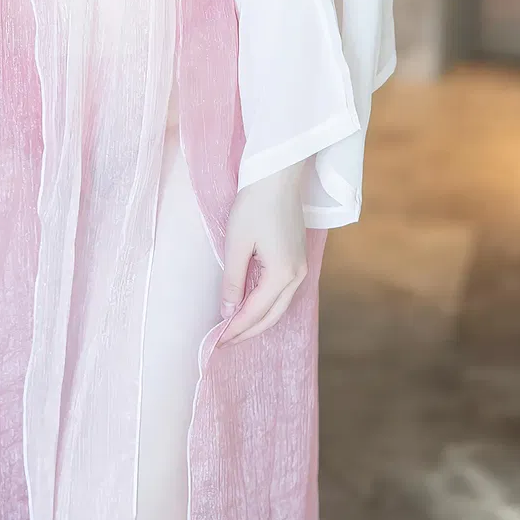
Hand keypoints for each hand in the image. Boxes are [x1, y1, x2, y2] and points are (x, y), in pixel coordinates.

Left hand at [217, 157, 310, 345]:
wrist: (278, 176)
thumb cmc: (255, 205)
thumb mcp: (237, 244)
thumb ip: (233, 281)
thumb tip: (228, 312)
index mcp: (282, 274)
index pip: (255, 312)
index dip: (235, 329)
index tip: (217, 342)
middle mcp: (297, 275)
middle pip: (272, 316)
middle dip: (249, 331)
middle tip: (226, 341)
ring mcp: (301, 267)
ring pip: (280, 306)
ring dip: (259, 320)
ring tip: (236, 328)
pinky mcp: (298, 258)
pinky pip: (284, 292)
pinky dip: (268, 304)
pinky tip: (252, 305)